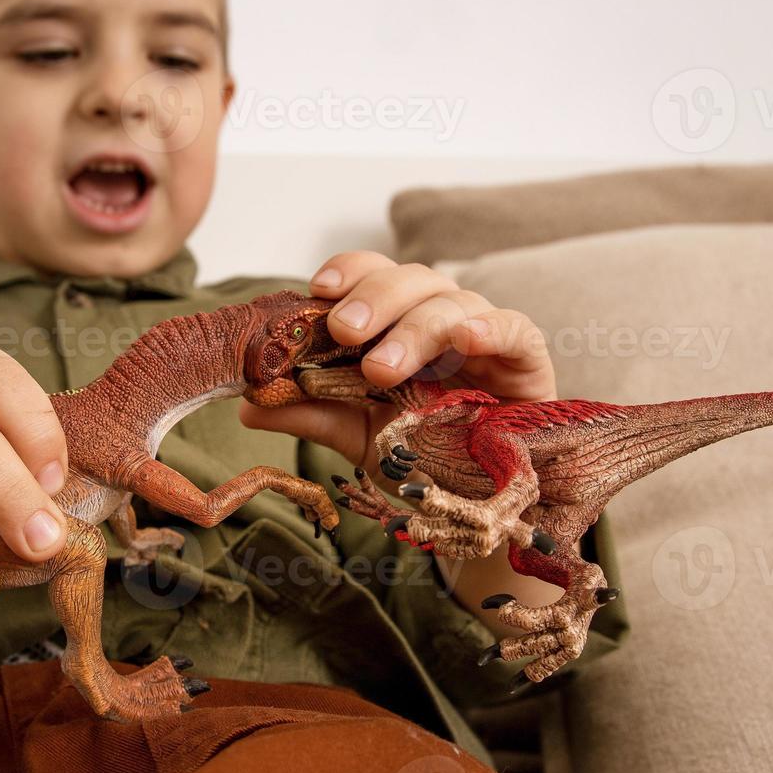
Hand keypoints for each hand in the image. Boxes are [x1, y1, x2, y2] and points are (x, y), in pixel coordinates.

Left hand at [239, 252, 555, 475]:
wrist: (485, 497)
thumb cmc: (423, 453)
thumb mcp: (358, 435)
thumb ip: (311, 413)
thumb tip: (247, 404)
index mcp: (396, 321)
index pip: (370, 275)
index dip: (346, 274)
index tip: (316, 291)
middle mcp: (438, 314)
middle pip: (408, 279)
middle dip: (372, 299)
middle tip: (343, 330)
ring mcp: (484, 331)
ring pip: (451, 302)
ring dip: (414, 329)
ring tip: (382, 369)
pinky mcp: (526, 355)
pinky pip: (512, 328)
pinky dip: (488, 328)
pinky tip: (467, 340)